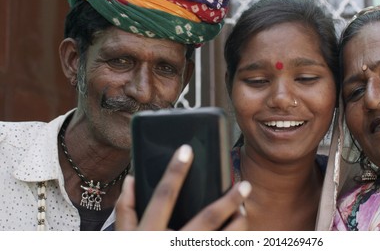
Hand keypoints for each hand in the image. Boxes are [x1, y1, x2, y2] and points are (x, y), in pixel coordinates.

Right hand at [115, 144, 250, 230]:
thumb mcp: (123, 239)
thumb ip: (125, 210)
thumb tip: (132, 180)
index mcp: (149, 234)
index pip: (164, 196)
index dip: (174, 171)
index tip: (186, 150)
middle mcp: (172, 246)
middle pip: (206, 219)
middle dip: (228, 200)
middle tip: (244, 184)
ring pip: (223, 240)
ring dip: (238, 224)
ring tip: (244, 209)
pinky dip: (233, 241)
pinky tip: (237, 231)